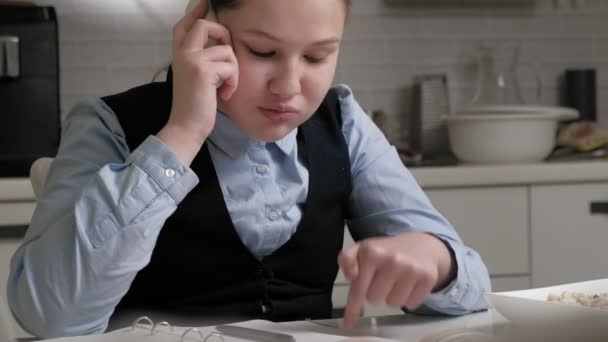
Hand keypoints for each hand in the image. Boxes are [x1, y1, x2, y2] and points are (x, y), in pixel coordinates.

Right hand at [158, 0, 238, 164]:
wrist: (186, 126)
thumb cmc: (196, 107)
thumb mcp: (198, 79)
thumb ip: (203, 60)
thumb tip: (221, 47)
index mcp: (179, 54)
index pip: (185, 25)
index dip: (196, 12)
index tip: (205, 2)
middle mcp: (182, 53)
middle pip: (205, 25)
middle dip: (223, 35)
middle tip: (228, 57)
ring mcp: (191, 59)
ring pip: (225, 49)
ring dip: (233, 70)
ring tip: (226, 87)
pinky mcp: (202, 69)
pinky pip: (230, 66)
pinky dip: (233, 82)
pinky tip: (225, 95)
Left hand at [338, 232, 454, 328]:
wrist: (421, 245)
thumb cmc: (387, 251)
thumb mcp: (362, 249)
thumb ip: (347, 260)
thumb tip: (351, 276)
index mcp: (372, 253)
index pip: (358, 288)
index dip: (353, 307)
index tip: (350, 323)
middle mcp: (392, 260)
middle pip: (374, 299)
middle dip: (375, 292)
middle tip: (381, 279)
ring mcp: (411, 269)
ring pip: (393, 304)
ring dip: (391, 296)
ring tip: (395, 281)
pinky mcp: (427, 278)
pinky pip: (410, 304)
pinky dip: (408, 298)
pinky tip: (408, 283)